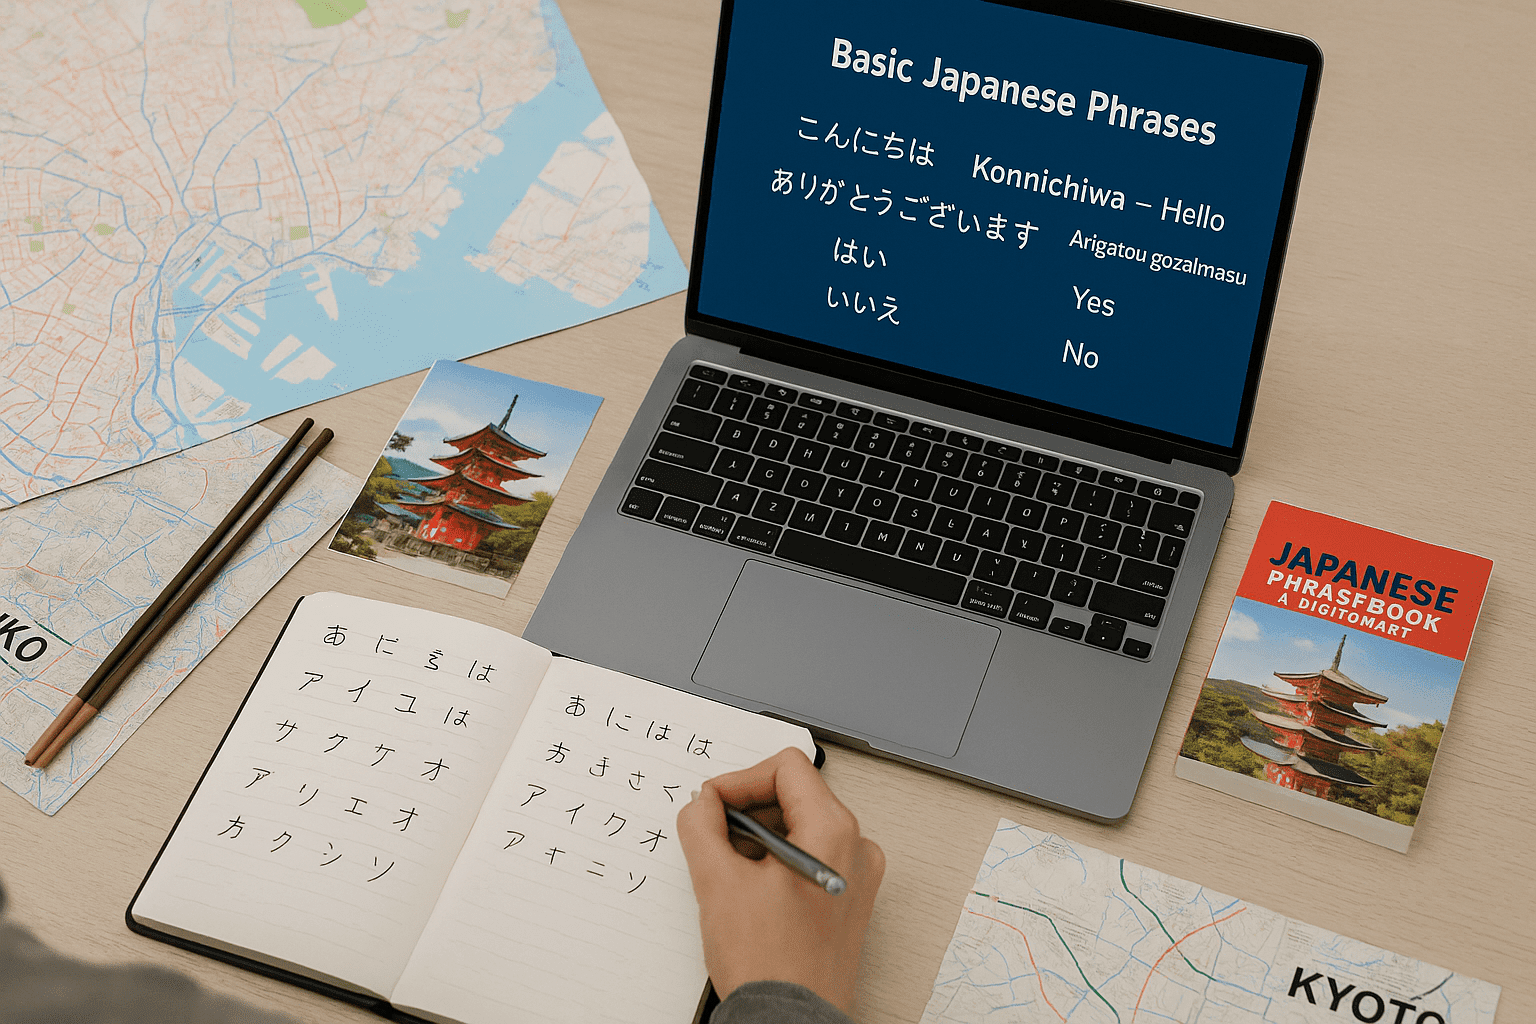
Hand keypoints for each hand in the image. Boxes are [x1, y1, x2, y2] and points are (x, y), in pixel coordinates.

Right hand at [676, 747, 884, 1013]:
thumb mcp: (717, 882)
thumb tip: (701, 804)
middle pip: (795, 793)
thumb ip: (701, 826)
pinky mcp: (847, 899)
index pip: (786, 767)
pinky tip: (748, 887)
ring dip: (758, 834)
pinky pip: (810, 856)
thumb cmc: (769, 964)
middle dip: (747, 808)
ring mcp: (855, 875)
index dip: (739, 779)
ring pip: (801, 825)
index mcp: (834, 831)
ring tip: (727, 866)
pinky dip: (775, 859)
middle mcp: (855, 848)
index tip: (711, 803)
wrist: (788, 1022)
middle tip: (712, 834)